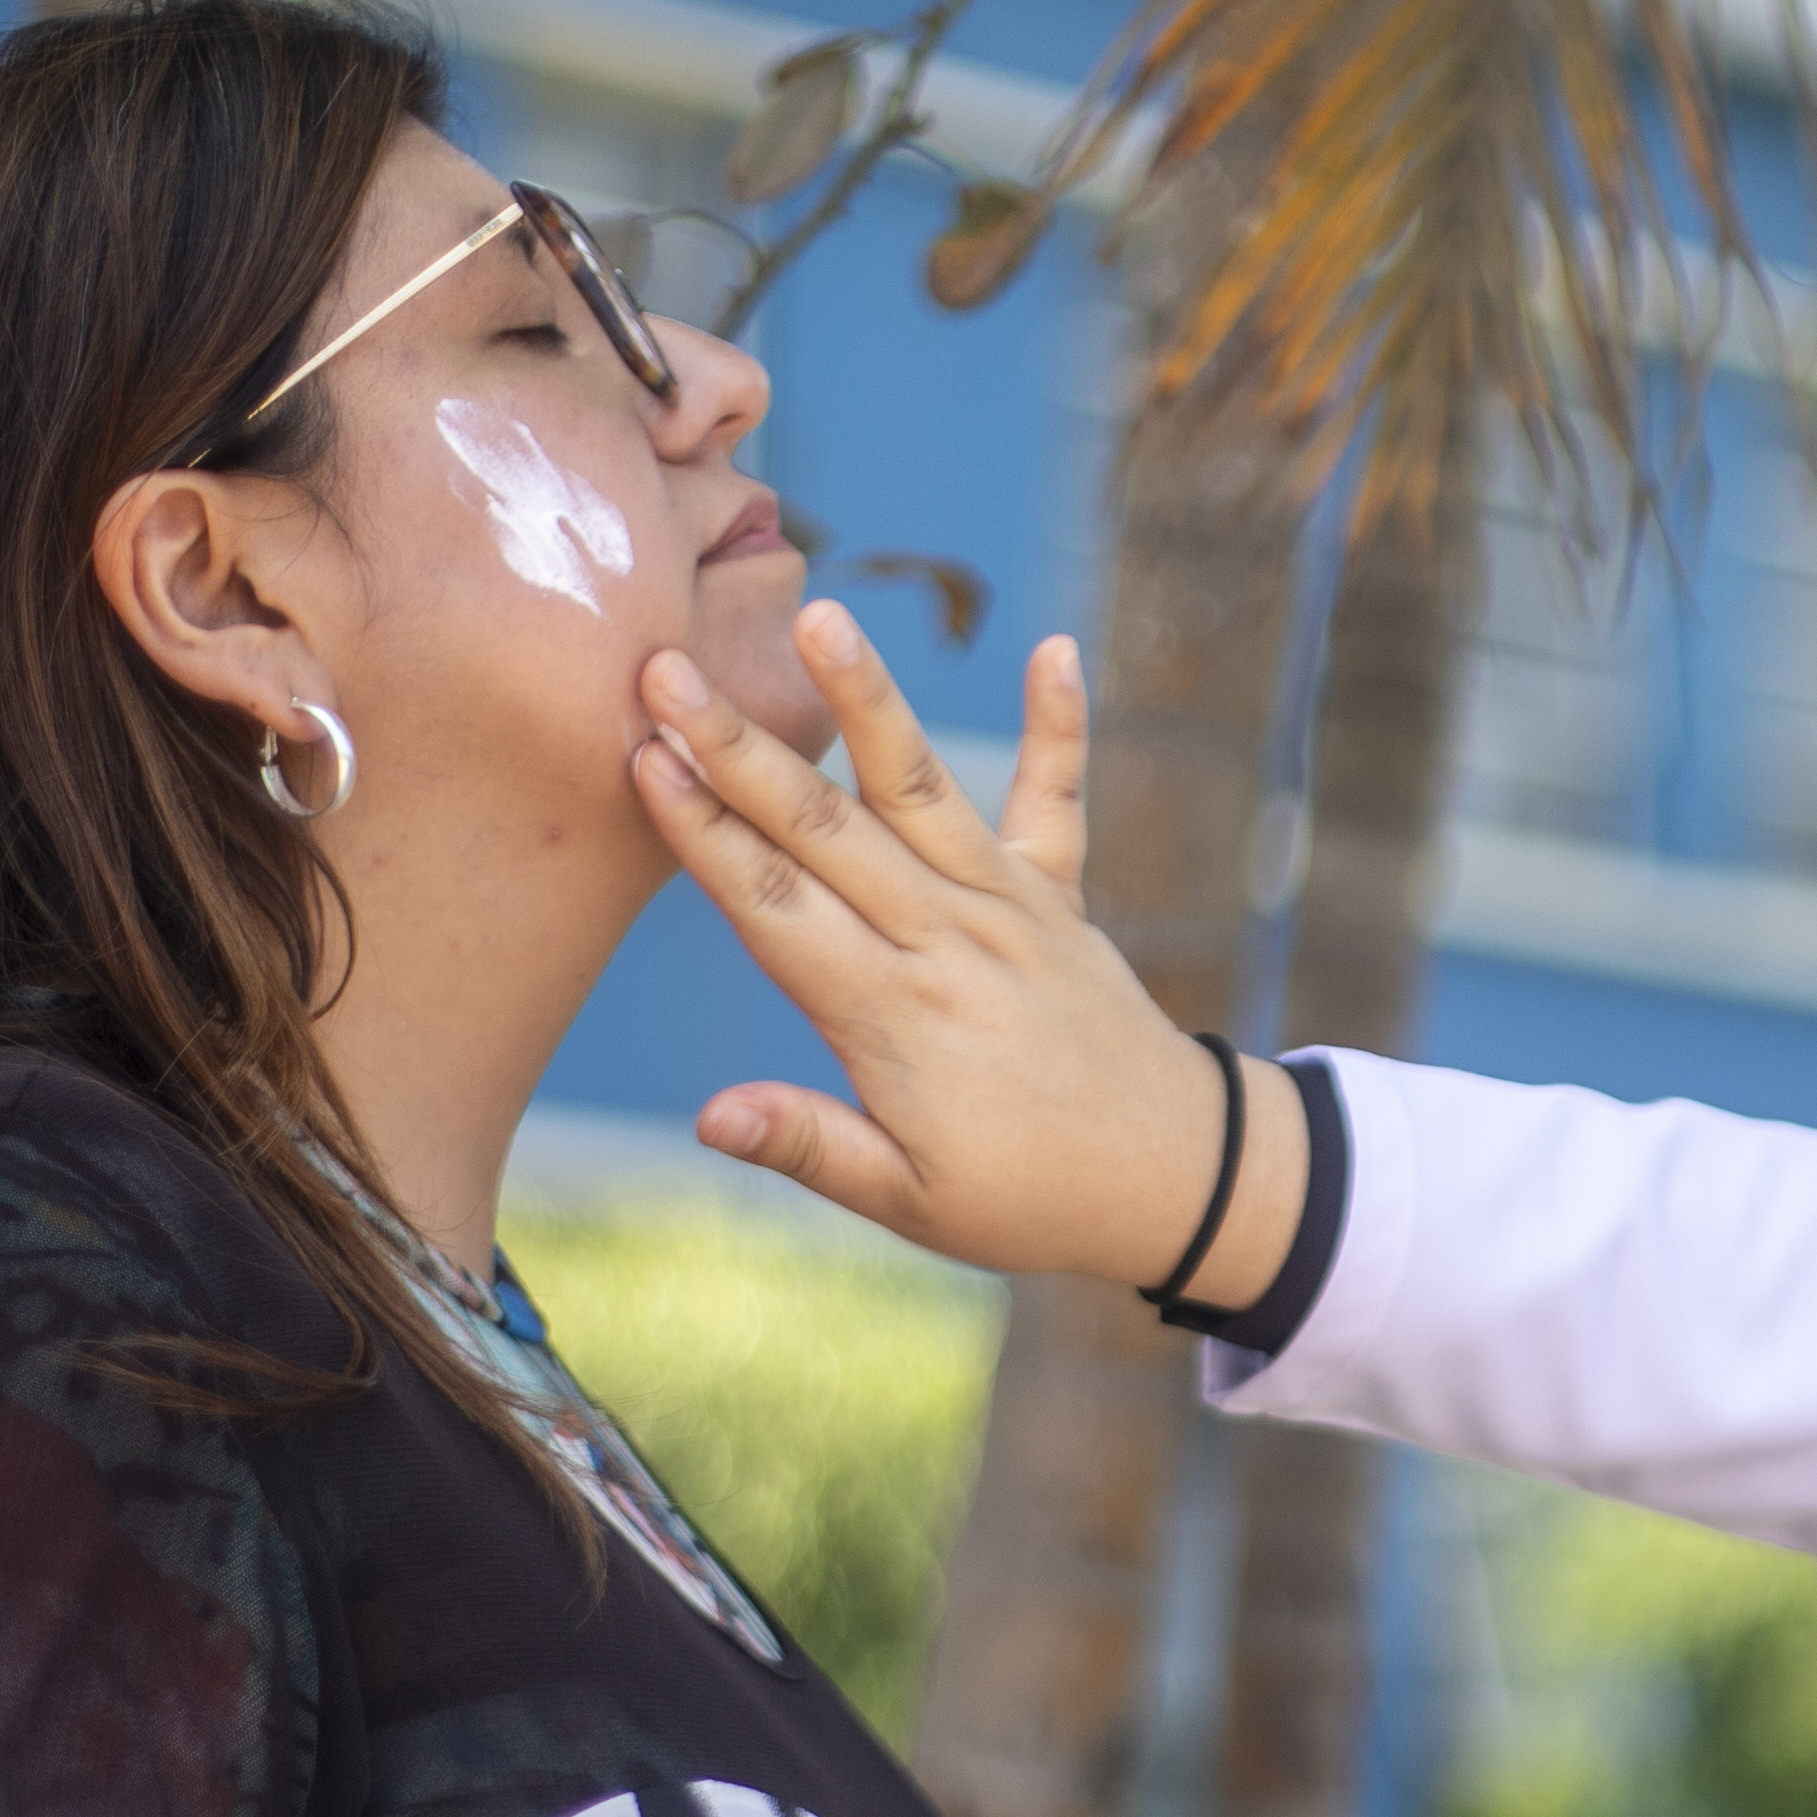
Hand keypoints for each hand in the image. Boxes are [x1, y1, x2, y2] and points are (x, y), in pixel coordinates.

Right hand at [625, 611, 1308, 1306]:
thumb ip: (812, 1147)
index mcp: (894, 1019)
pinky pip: (1059, 800)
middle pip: (825, 831)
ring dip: (867, 700)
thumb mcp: (913, 1202)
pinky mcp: (1060, 895)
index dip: (703, 835)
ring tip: (820, 614)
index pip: (776, 908)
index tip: (640, 760)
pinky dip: (1062, 726)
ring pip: (923, 788)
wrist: (1177, 1180)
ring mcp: (1010, 907)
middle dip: (739, 748)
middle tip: (666, 669)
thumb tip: (710, 1118)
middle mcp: (947, 941)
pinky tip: (1056, 647)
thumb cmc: (1029, 1201)